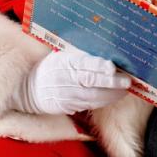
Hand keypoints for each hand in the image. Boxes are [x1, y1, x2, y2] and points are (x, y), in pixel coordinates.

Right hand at [12, 49, 130, 114]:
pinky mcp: (66, 107)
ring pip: (92, 97)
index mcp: (64, 62)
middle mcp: (65, 79)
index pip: (84, 64)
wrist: (29, 89)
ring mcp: (65, 95)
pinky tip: (112, 97)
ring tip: (124, 90)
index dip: (100, 66)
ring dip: (111, 95)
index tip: (113, 67)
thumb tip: (106, 49)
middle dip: (112, 83)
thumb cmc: (51, 67)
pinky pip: (88, 105)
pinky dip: (102, 102)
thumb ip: (80, 54)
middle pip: (92, 82)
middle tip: (127, 82)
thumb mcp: (62, 55)